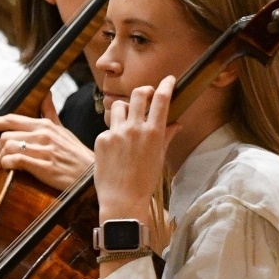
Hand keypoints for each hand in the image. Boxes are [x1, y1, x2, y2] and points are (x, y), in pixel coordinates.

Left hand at [0, 95, 94, 190]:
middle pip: (5, 135)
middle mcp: (43, 134)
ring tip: (1, 167)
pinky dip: (6, 165)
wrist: (91, 175)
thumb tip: (46, 94)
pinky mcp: (44, 166)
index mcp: (45, 125)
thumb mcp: (63, 130)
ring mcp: (44, 150)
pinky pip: (15, 160)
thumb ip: (50, 113)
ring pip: (8, 146)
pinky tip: (8, 170)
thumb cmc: (76, 155)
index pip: (12, 119)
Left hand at [94, 76, 178, 222]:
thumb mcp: (159, 156)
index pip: (161, 99)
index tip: (168, 79)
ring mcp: (116, 133)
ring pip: (119, 106)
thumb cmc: (144, 180)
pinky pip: (108, 128)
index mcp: (153, 132)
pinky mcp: (101, 139)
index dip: (166, 85)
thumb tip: (177, 123)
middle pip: (138, 94)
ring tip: (127, 121)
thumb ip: (166, 136)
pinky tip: (115, 148)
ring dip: (125, 109)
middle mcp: (134, 129)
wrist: (122, 199)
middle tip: (146, 95)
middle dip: (144, 91)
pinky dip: (113, 133)